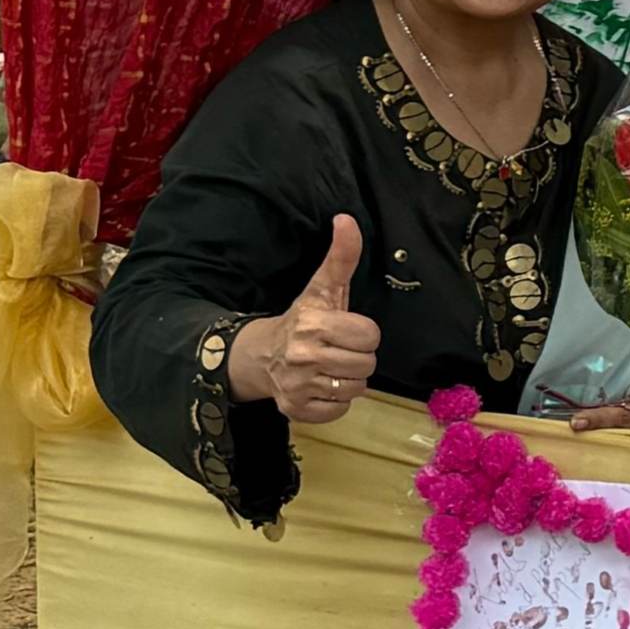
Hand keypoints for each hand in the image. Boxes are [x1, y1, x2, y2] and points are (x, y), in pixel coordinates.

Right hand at [230, 215, 380, 422]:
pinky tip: (321, 385)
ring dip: (348, 379)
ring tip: (330, 366)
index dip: (364, 333)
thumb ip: (342, 256)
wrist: (259, 355)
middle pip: (366, 364)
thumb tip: (347, 219)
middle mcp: (303, 355)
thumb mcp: (323, 287)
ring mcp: (297, 385)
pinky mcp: (295, 409)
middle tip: (340, 349)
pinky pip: (339, 409)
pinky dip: (335, 400)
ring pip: (355, 388)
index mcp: (313, 324)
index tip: (347, 330)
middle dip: (358, 357)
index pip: (370, 336)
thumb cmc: (302, 320)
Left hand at [568, 368, 629, 434]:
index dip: (604, 418)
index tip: (581, 420)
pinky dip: (618, 437)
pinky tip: (604, 432)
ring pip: (627, 438)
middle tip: (576, 423)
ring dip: (606, 432)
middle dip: (599, 426)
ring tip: (585, 424)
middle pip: (623, 430)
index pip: (628, 416)